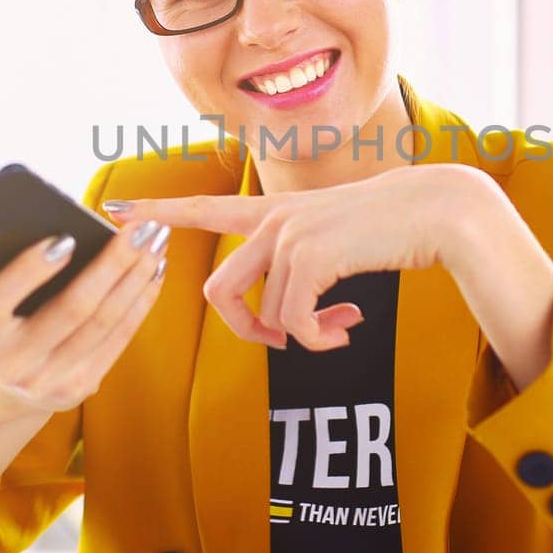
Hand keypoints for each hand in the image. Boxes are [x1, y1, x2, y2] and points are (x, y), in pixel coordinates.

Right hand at [0, 217, 170, 412]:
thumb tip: (38, 213)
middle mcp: (11, 364)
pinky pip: (118, 338)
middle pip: (72, 310)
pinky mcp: (78, 389)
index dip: (29, 270)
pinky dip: (141, 300)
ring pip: (104, 322)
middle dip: (113, 263)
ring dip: (137, 277)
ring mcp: (47, 382)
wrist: (4, 380)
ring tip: (157, 239)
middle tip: (143, 226)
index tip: (66, 237)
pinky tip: (155, 271)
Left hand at [105, 163, 486, 352]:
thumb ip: (306, 267)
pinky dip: (320, 341)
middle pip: (219, 293)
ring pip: (264, 317)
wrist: (439, 212)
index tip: (113, 209)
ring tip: (339, 331)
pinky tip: (348, 329)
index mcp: (277, 212)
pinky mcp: (309, 255)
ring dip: (302, 339)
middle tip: (284, 344)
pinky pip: (295, 324)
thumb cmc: (395, 229)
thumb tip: (289, 322)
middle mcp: (274, 219)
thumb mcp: (339, 243)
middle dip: (246, 332)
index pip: (206, 209)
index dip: (158, 212)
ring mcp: (289, 235)